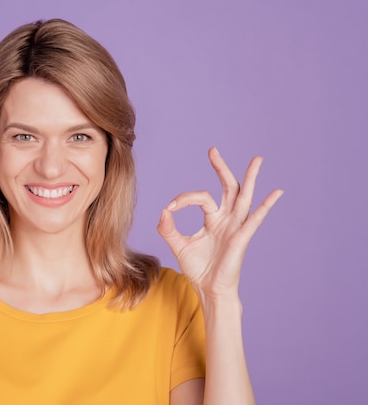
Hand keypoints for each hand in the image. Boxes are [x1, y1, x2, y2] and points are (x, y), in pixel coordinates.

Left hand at [156, 147, 282, 300]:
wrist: (208, 290)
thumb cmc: (198, 269)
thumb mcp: (178, 245)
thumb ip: (168, 228)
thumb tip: (164, 211)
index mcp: (213, 219)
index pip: (201, 197)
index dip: (184, 199)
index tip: (170, 207)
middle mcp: (227, 219)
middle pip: (228, 187)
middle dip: (221, 168)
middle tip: (213, 150)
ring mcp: (236, 227)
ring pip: (244, 197)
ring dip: (250, 178)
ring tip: (257, 160)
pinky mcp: (242, 238)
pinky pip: (255, 219)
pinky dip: (266, 206)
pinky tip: (276, 192)